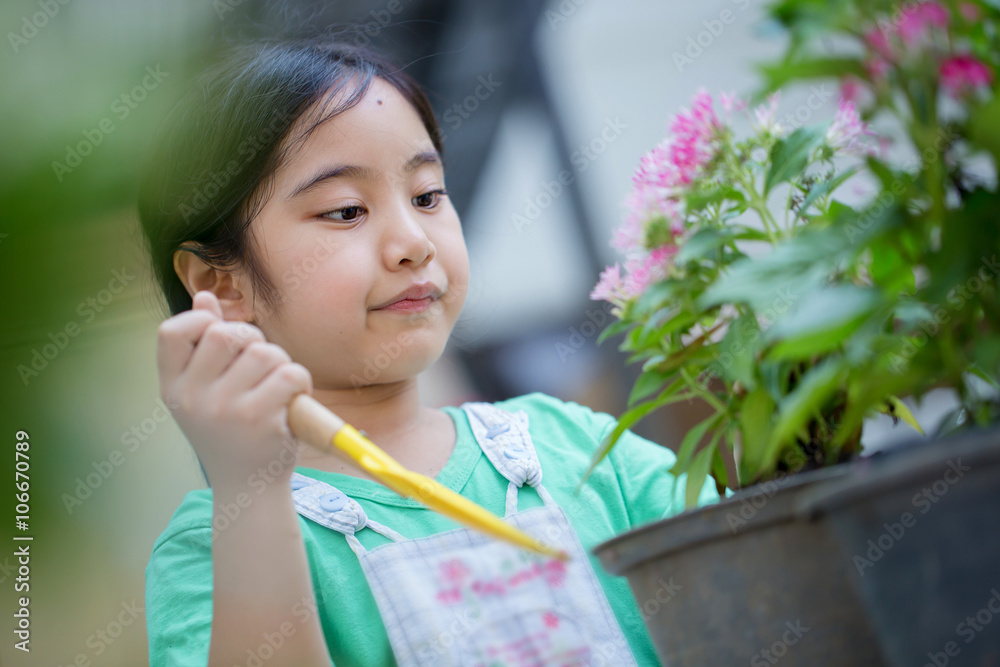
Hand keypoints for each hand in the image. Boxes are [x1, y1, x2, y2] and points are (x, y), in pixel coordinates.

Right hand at [156, 291, 311, 490]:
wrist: (248, 488)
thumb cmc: (230, 431)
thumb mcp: (206, 391)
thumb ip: (203, 345)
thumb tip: (205, 297)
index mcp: (173, 387)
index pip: (171, 331)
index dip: (200, 321)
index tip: (218, 336)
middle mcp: (192, 398)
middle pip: (228, 334)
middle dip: (253, 340)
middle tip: (259, 365)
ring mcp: (224, 409)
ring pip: (265, 352)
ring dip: (281, 364)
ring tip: (277, 388)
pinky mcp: (258, 420)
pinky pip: (289, 373)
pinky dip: (300, 381)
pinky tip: (294, 398)